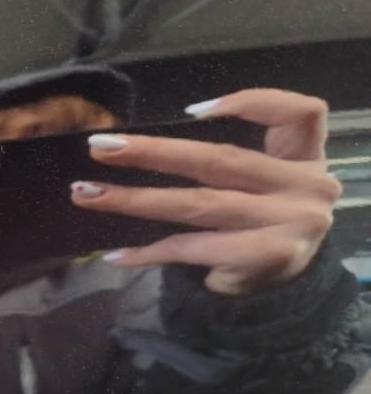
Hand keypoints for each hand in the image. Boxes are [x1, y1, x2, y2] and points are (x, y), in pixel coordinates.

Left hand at [70, 89, 341, 294]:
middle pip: (219, 161)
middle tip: (100, 147)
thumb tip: (136, 147)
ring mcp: (286, 225)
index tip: (191, 112)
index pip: (298, 113)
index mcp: (303, 158)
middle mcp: (304, 188)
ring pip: (197, 204)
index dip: (251, 102)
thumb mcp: (263, 183)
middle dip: (152, 152)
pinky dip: (149, 252)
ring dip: (135, 199)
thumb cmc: (260, 223)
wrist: (283, 291)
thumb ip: (227, 161)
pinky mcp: (262, 259)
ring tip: (87, 194)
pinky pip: (190, 248)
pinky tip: (115, 254)